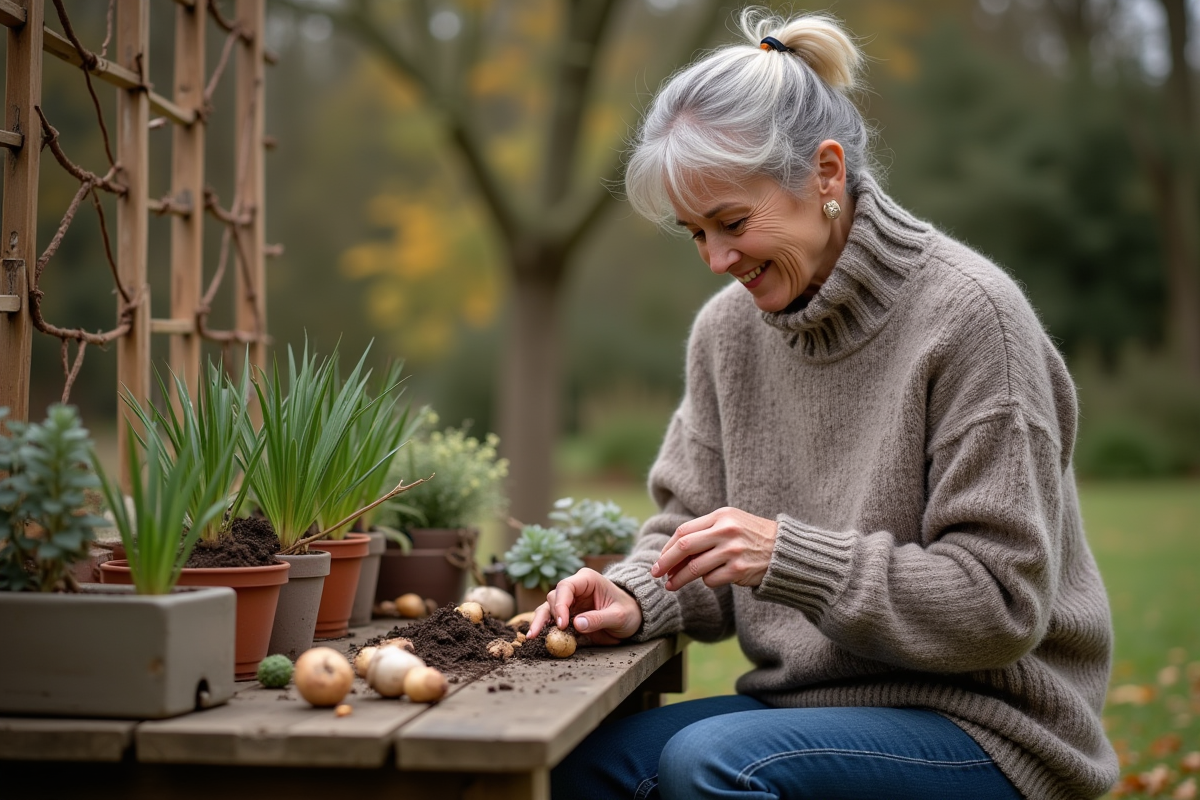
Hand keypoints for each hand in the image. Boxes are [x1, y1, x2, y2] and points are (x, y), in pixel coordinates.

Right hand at [526, 568, 642, 644]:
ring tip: (532, 636)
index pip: (566, 587)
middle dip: (548, 615)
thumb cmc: (629, 611)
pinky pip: (552, 620)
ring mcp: (570, 602)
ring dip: (540, 621)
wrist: (633, 618)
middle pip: (553, 598)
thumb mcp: (619, 616)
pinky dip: (545, 628)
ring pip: (547, 608)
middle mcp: (575, 588)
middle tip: (545, 632)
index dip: (560, 604)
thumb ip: (599, 619)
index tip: (562, 623)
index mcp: (587, 580)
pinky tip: (536, 637)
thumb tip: (576, 624)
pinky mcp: (568, 616)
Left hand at [650, 507, 775, 590]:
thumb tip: (672, 554)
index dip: (668, 548)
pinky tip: (712, 579)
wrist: (784, 550)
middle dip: (666, 562)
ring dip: (679, 579)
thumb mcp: (731, 523)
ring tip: (671, 585)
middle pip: (684, 547)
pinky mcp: (738, 570)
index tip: (660, 560)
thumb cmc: (751, 536)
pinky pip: (710, 580)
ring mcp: (732, 551)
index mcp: (721, 516)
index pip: (684, 531)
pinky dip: (706, 582)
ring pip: (694, 568)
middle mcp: (726, 531)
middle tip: (655, 573)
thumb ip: (705, 532)